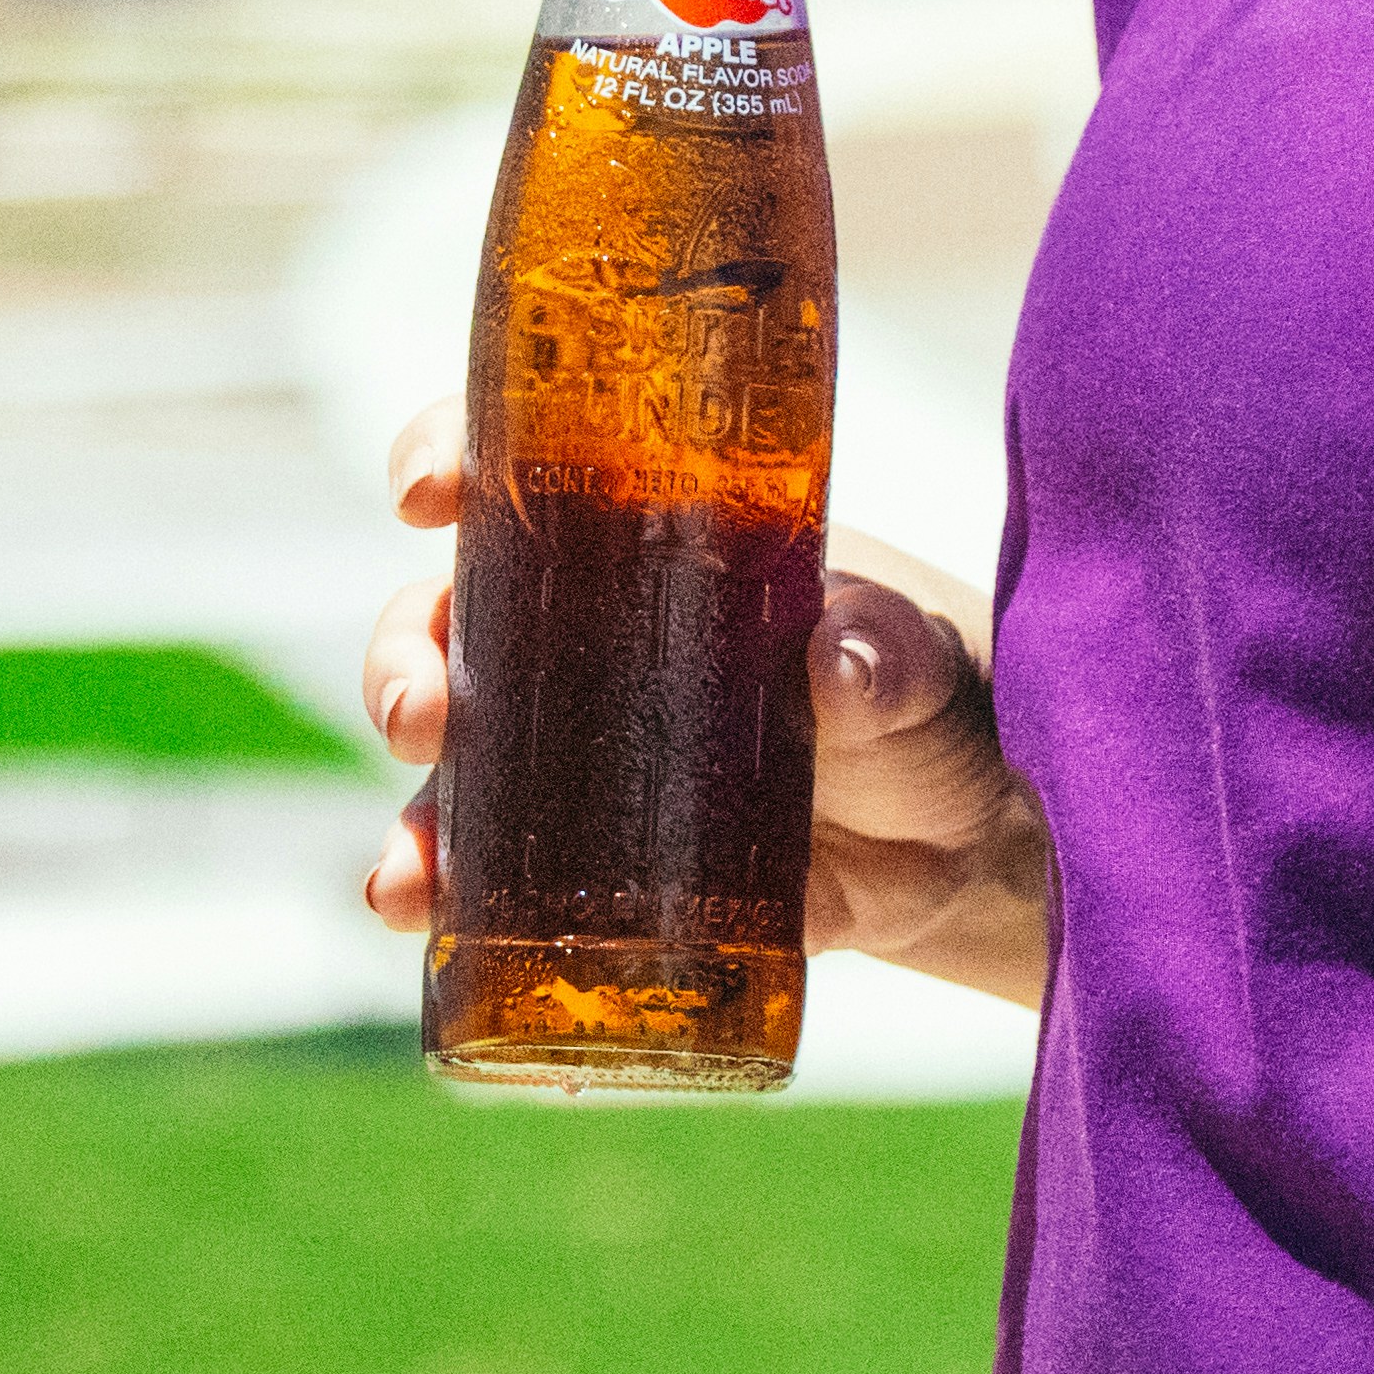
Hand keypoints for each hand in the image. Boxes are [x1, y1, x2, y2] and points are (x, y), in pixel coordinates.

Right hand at [360, 398, 1061, 1009]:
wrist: (967, 848)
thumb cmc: (941, 703)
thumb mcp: (926, 666)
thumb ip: (893, 658)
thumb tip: (840, 658)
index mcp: (660, 539)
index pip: (527, 469)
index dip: (452, 458)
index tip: (426, 489)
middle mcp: (593, 634)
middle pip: (450, 618)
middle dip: (406, 657)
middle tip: (421, 710)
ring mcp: (581, 750)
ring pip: (451, 757)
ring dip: (409, 803)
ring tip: (407, 868)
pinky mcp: (591, 859)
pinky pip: (484, 871)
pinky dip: (435, 891)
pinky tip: (416, 916)